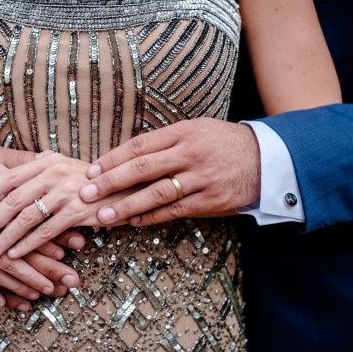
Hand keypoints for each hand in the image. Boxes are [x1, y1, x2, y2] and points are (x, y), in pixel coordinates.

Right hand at [0, 149, 84, 308]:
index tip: (66, 256)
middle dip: (40, 275)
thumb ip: (10, 174)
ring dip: (18, 288)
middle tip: (64, 286)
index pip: (20, 234)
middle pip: (11, 261)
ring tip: (41, 296)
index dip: (43, 247)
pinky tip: (5, 303)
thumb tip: (40, 174)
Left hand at [0, 151, 129, 259]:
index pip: (10, 175)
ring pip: (26, 217)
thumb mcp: (67, 166)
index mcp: (47, 162)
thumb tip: (27, 165)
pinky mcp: (76, 210)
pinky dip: (28, 244)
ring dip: (6, 235)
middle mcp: (54, 173)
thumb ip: (45, 166)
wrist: (128, 186)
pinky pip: (45, 230)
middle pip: (13, 198)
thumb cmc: (94, 180)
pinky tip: (16, 254)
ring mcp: (65, 191)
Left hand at [78, 118, 260, 224]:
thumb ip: (165, 142)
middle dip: (110, 182)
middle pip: (142, 169)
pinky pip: (174, 210)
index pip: (139, 146)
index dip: (113, 159)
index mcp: (183, 132)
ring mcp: (200, 178)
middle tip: (85, 193)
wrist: (267, 159)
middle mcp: (189, 154)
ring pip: (156, 193)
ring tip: (103, 215)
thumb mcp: (196, 130)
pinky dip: (151, 217)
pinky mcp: (209, 200)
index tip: (91, 170)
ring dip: (126, 205)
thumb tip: (127, 158)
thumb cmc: (223, 144)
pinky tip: (133, 221)